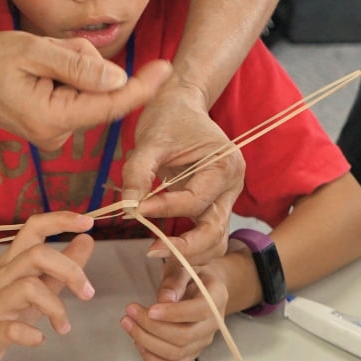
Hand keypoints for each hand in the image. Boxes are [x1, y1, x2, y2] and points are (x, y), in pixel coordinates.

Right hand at [0, 31, 172, 149]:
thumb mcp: (32, 51)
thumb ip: (78, 66)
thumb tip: (119, 79)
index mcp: (53, 119)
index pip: (111, 105)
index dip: (142, 87)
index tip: (167, 67)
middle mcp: (57, 134)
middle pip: (97, 90)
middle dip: (82, 62)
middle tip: (45, 49)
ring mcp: (54, 133)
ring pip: (85, 89)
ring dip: (68, 66)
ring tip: (33, 59)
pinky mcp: (51, 126)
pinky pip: (73, 94)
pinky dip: (62, 75)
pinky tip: (34, 70)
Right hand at [0, 212, 97, 360]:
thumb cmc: (4, 310)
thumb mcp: (35, 284)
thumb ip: (61, 265)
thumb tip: (87, 239)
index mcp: (13, 260)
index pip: (33, 228)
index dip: (60, 220)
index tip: (88, 222)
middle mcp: (2, 275)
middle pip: (37, 255)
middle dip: (70, 270)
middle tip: (88, 293)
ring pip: (28, 288)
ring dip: (56, 308)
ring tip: (64, 327)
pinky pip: (13, 329)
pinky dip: (31, 335)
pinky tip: (40, 339)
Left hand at [117, 80, 243, 264]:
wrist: (180, 103)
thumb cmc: (168, 116)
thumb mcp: (149, 141)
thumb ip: (138, 174)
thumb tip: (128, 209)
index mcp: (224, 165)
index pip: (196, 199)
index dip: (166, 209)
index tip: (137, 211)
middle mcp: (232, 184)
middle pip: (214, 229)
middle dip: (185, 246)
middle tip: (150, 251)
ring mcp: (226, 197)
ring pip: (215, 238)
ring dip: (190, 254)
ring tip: (158, 256)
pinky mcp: (213, 204)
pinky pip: (205, 232)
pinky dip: (189, 246)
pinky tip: (165, 252)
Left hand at [121, 255, 236, 360]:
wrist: (201, 287)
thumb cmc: (191, 275)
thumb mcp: (183, 267)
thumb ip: (174, 281)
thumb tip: (164, 300)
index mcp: (216, 297)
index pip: (200, 311)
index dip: (173, 313)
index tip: (150, 309)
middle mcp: (213, 324)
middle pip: (184, 336)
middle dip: (152, 327)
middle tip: (131, 312)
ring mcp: (202, 341)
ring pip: (175, 354)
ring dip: (146, 341)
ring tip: (128, 323)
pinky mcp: (190, 353)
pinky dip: (152, 359)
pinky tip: (138, 342)